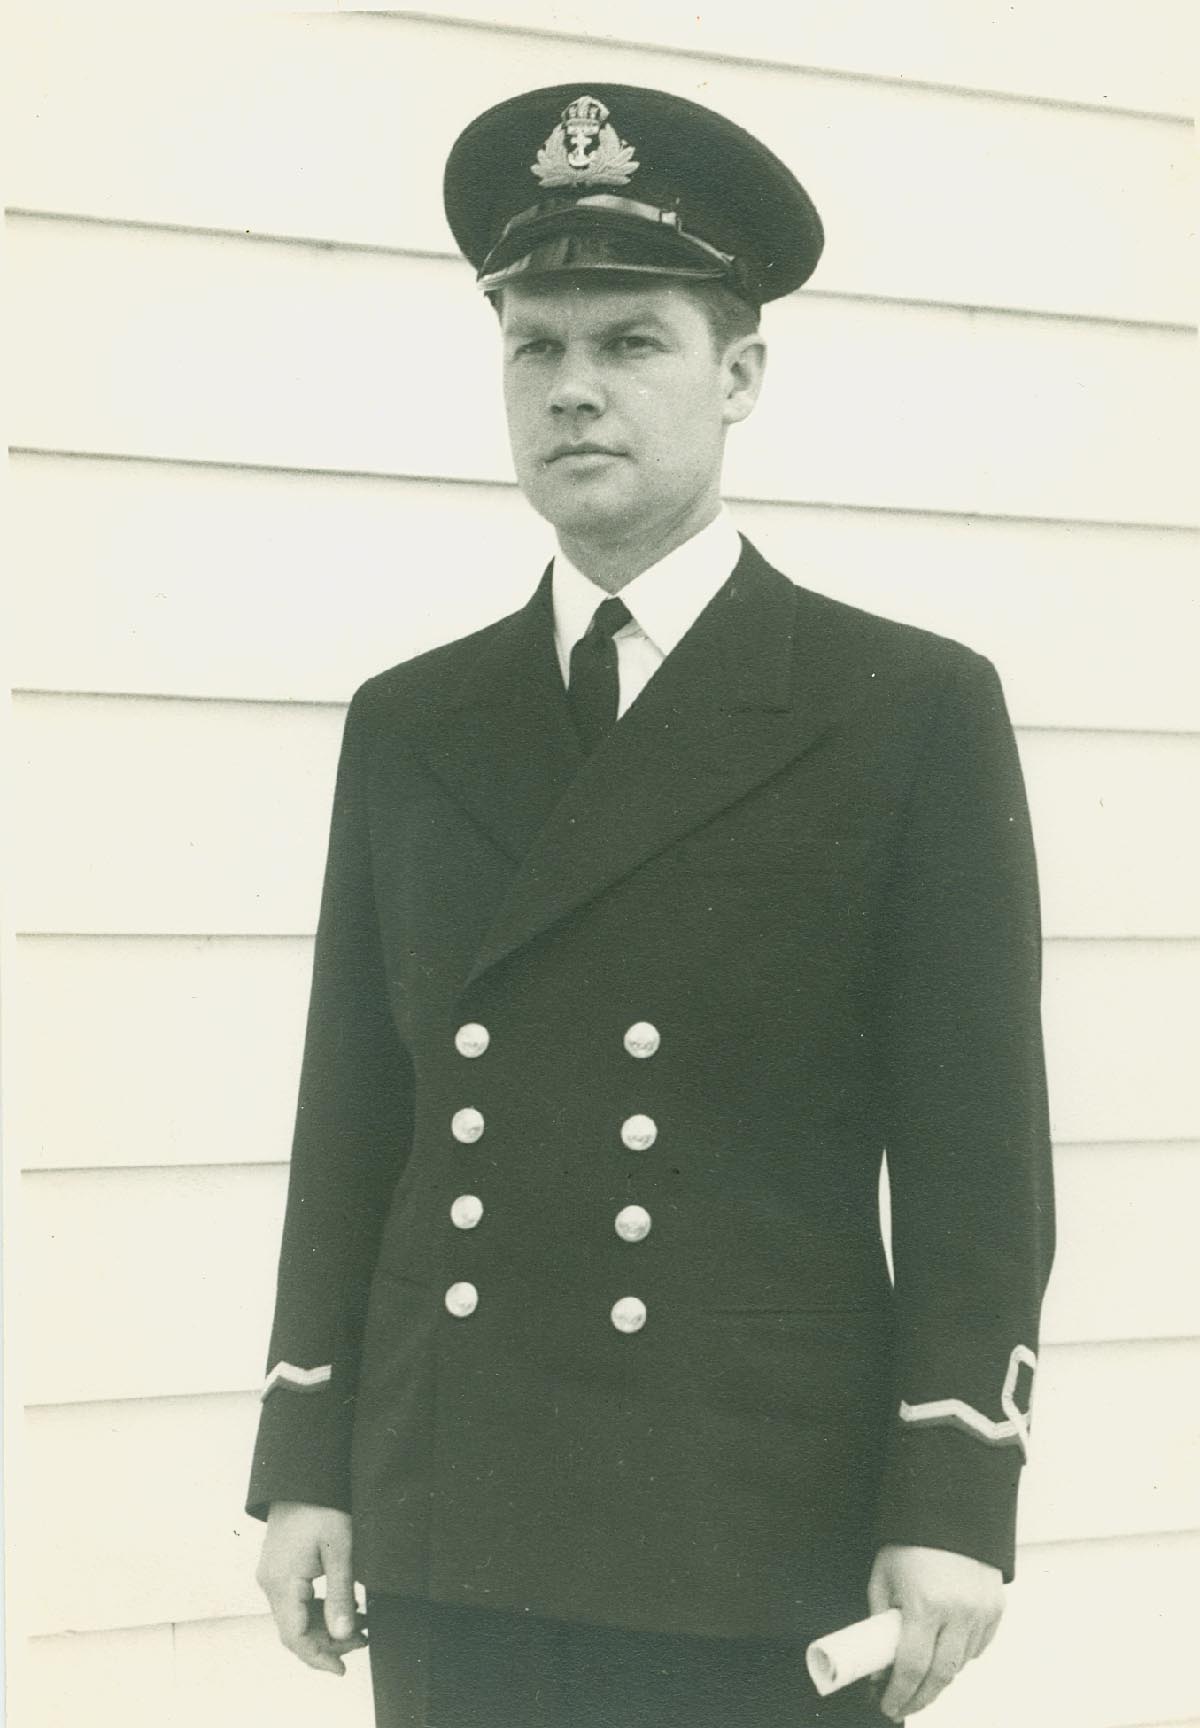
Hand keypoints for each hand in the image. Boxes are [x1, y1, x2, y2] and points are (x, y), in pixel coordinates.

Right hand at [256, 1502, 365, 1674]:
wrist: (303, 1474)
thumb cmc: (322, 1504)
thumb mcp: (340, 1548)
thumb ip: (340, 1594)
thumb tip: (344, 1635)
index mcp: (281, 1582)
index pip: (295, 1636)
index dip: (318, 1657)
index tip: (342, 1668)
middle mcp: (270, 1582)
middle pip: (295, 1630)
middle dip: (328, 1643)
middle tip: (363, 1641)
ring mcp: (271, 1574)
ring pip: (295, 1617)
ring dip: (324, 1626)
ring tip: (361, 1625)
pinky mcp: (278, 1566)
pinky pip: (295, 1601)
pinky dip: (318, 1610)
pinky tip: (344, 1605)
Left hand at [867, 1544, 1002, 1719]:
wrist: (949, 1508)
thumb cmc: (910, 1540)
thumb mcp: (883, 1578)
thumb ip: (881, 1622)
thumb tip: (880, 1663)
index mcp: (924, 1604)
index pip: (911, 1667)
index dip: (899, 1694)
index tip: (889, 1706)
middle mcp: (957, 1612)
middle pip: (940, 1676)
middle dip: (920, 1698)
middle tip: (904, 1705)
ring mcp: (981, 1611)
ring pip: (961, 1664)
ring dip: (940, 1677)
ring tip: (920, 1678)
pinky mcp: (996, 1607)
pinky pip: (978, 1647)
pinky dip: (961, 1656)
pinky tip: (944, 1652)